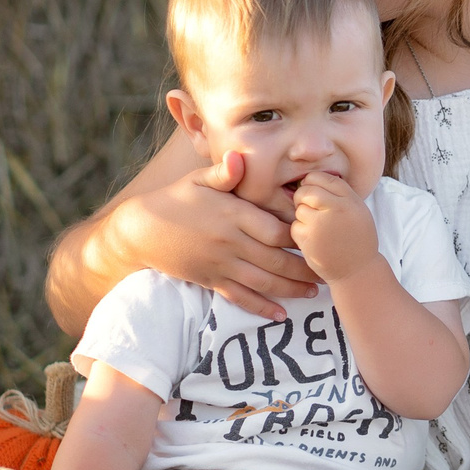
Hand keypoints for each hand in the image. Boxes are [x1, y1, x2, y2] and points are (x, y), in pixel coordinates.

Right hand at [109, 153, 314, 319]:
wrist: (141, 231)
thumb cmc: (175, 200)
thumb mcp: (197, 180)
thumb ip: (224, 172)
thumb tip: (239, 155)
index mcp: (233, 214)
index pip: (275, 229)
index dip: (300, 235)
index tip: (319, 236)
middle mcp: (230, 242)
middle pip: (276, 259)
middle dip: (304, 267)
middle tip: (328, 270)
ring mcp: (221, 264)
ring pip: (263, 282)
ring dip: (290, 289)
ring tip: (314, 292)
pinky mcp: (211, 281)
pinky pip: (240, 297)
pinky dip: (261, 307)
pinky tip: (280, 314)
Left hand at [289, 172, 379, 285]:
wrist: (358, 271)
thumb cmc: (357, 239)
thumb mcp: (358, 211)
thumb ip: (339, 194)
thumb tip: (309, 179)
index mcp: (351, 200)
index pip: (324, 178)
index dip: (314, 182)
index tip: (313, 190)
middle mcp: (337, 208)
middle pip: (307, 190)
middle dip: (303, 196)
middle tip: (308, 207)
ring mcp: (321, 224)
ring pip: (299, 208)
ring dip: (303, 216)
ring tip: (317, 228)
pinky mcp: (309, 240)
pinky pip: (295, 226)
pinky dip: (300, 232)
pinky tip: (313, 240)